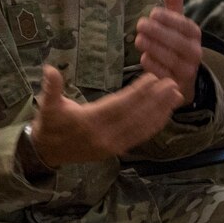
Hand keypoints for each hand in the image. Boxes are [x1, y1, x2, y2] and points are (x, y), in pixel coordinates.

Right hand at [28, 64, 180, 166]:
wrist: (47, 153)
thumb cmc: (49, 124)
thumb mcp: (46, 106)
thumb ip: (51, 88)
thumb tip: (49, 69)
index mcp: (89, 122)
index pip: (119, 106)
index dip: (137, 93)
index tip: (153, 78)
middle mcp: (104, 136)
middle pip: (135, 117)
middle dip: (156, 101)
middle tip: (172, 84)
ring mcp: (112, 145)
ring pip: (141, 128)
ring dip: (161, 112)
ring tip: (176, 96)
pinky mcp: (116, 150)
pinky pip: (139, 137)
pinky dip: (154, 125)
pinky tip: (166, 113)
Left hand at [134, 0, 201, 104]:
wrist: (181, 77)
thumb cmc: (175, 43)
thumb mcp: (176, 22)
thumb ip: (174, 1)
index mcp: (194, 34)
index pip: (185, 25)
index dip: (169, 19)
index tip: (153, 13)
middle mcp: (195, 52)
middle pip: (178, 43)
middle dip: (159, 33)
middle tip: (140, 25)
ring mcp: (187, 71)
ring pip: (172, 59)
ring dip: (154, 48)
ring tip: (139, 40)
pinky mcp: (176, 85)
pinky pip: (165, 75)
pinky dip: (154, 66)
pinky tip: (143, 58)